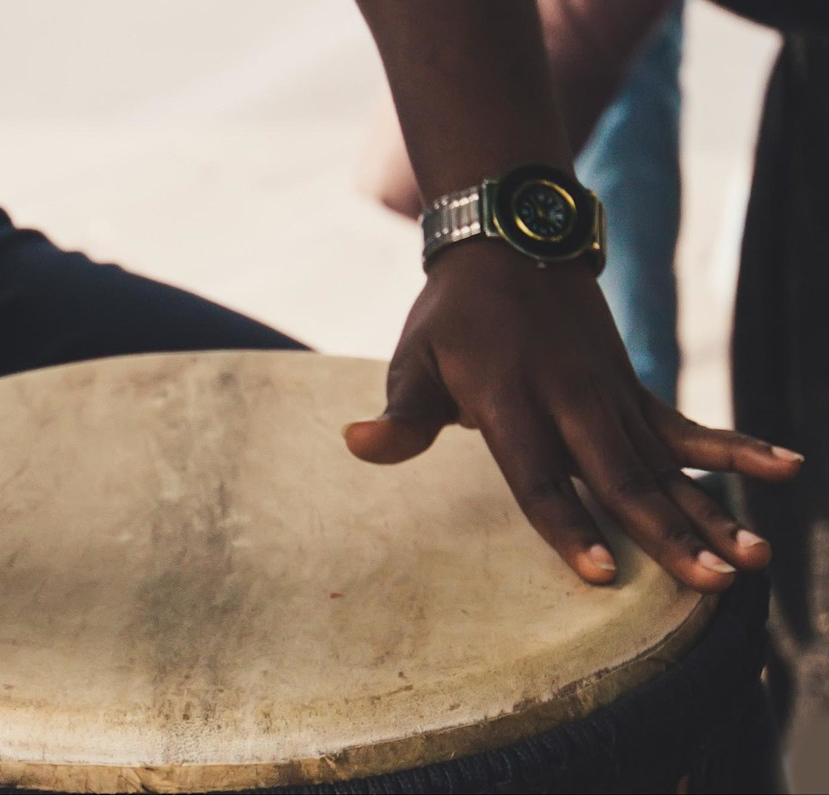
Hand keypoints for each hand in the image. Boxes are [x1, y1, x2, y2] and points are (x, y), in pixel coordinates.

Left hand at [344, 241, 802, 592]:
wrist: (509, 241)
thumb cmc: (452, 318)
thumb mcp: (413, 360)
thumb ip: (400, 414)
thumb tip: (356, 444)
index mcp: (509, 400)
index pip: (538, 476)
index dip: (566, 525)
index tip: (599, 574)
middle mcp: (569, 400)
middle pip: (619, 479)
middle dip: (667, 535)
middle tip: (710, 584)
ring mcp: (609, 394)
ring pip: (664, 464)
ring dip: (711, 512)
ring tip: (754, 558)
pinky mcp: (632, 388)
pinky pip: (686, 426)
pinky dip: (733, 450)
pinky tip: (784, 469)